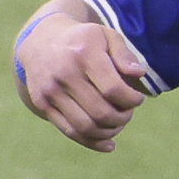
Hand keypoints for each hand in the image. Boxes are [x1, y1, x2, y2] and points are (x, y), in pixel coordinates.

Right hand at [16, 5, 148, 151]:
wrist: (40, 41)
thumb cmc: (82, 40)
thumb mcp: (105, 35)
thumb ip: (123, 54)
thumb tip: (138, 74)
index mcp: (83, 54)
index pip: (114, 90)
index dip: (132, 100)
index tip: (137, 99)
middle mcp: (64, 74)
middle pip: (101, 112)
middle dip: (122, 118)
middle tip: (128, 113)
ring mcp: (51, 91)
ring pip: (86, 127)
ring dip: (109, 132)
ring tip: (118, 124)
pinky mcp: (42, 104)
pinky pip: (70, 132)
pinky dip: (92, 142)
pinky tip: (108, 143)